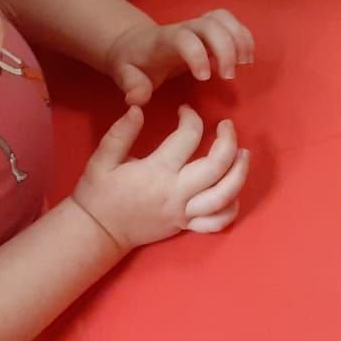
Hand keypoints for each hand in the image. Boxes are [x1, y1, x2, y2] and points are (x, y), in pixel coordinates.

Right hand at [71, 105, 249, 250]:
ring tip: (244, 154)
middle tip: (227, 126)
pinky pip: (217, 223)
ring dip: (240, 173)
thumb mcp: (101, 160)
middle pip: (216, 166)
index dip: (191, 118)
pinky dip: (231, 209)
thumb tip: (138, 109)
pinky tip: (235, 193)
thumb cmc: (99, 194)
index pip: (188, 137)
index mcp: (157, 171)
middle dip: (228, 141)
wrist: (97, 232)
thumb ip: (120, 134)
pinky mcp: (186, 226)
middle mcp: (176, 192)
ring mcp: (184, 212)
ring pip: (224, 195)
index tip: (186, 110)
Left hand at [105, 11, 255, 105]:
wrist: (135, 42)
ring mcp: (200, 25)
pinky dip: (245, 38)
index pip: (185, 38)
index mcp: (165, 39)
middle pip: (212, 24)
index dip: (198, 54)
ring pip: (226, 19)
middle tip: (230, 76)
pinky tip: (246, 59)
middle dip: (227, 48)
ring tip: (245, 64)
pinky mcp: (212, 29)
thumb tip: (138, 99)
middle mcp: (186, 27)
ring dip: (241, 39)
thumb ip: (132, 85)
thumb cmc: (134, 62)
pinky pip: (233, 24)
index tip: (205, 78)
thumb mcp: (125, 75)